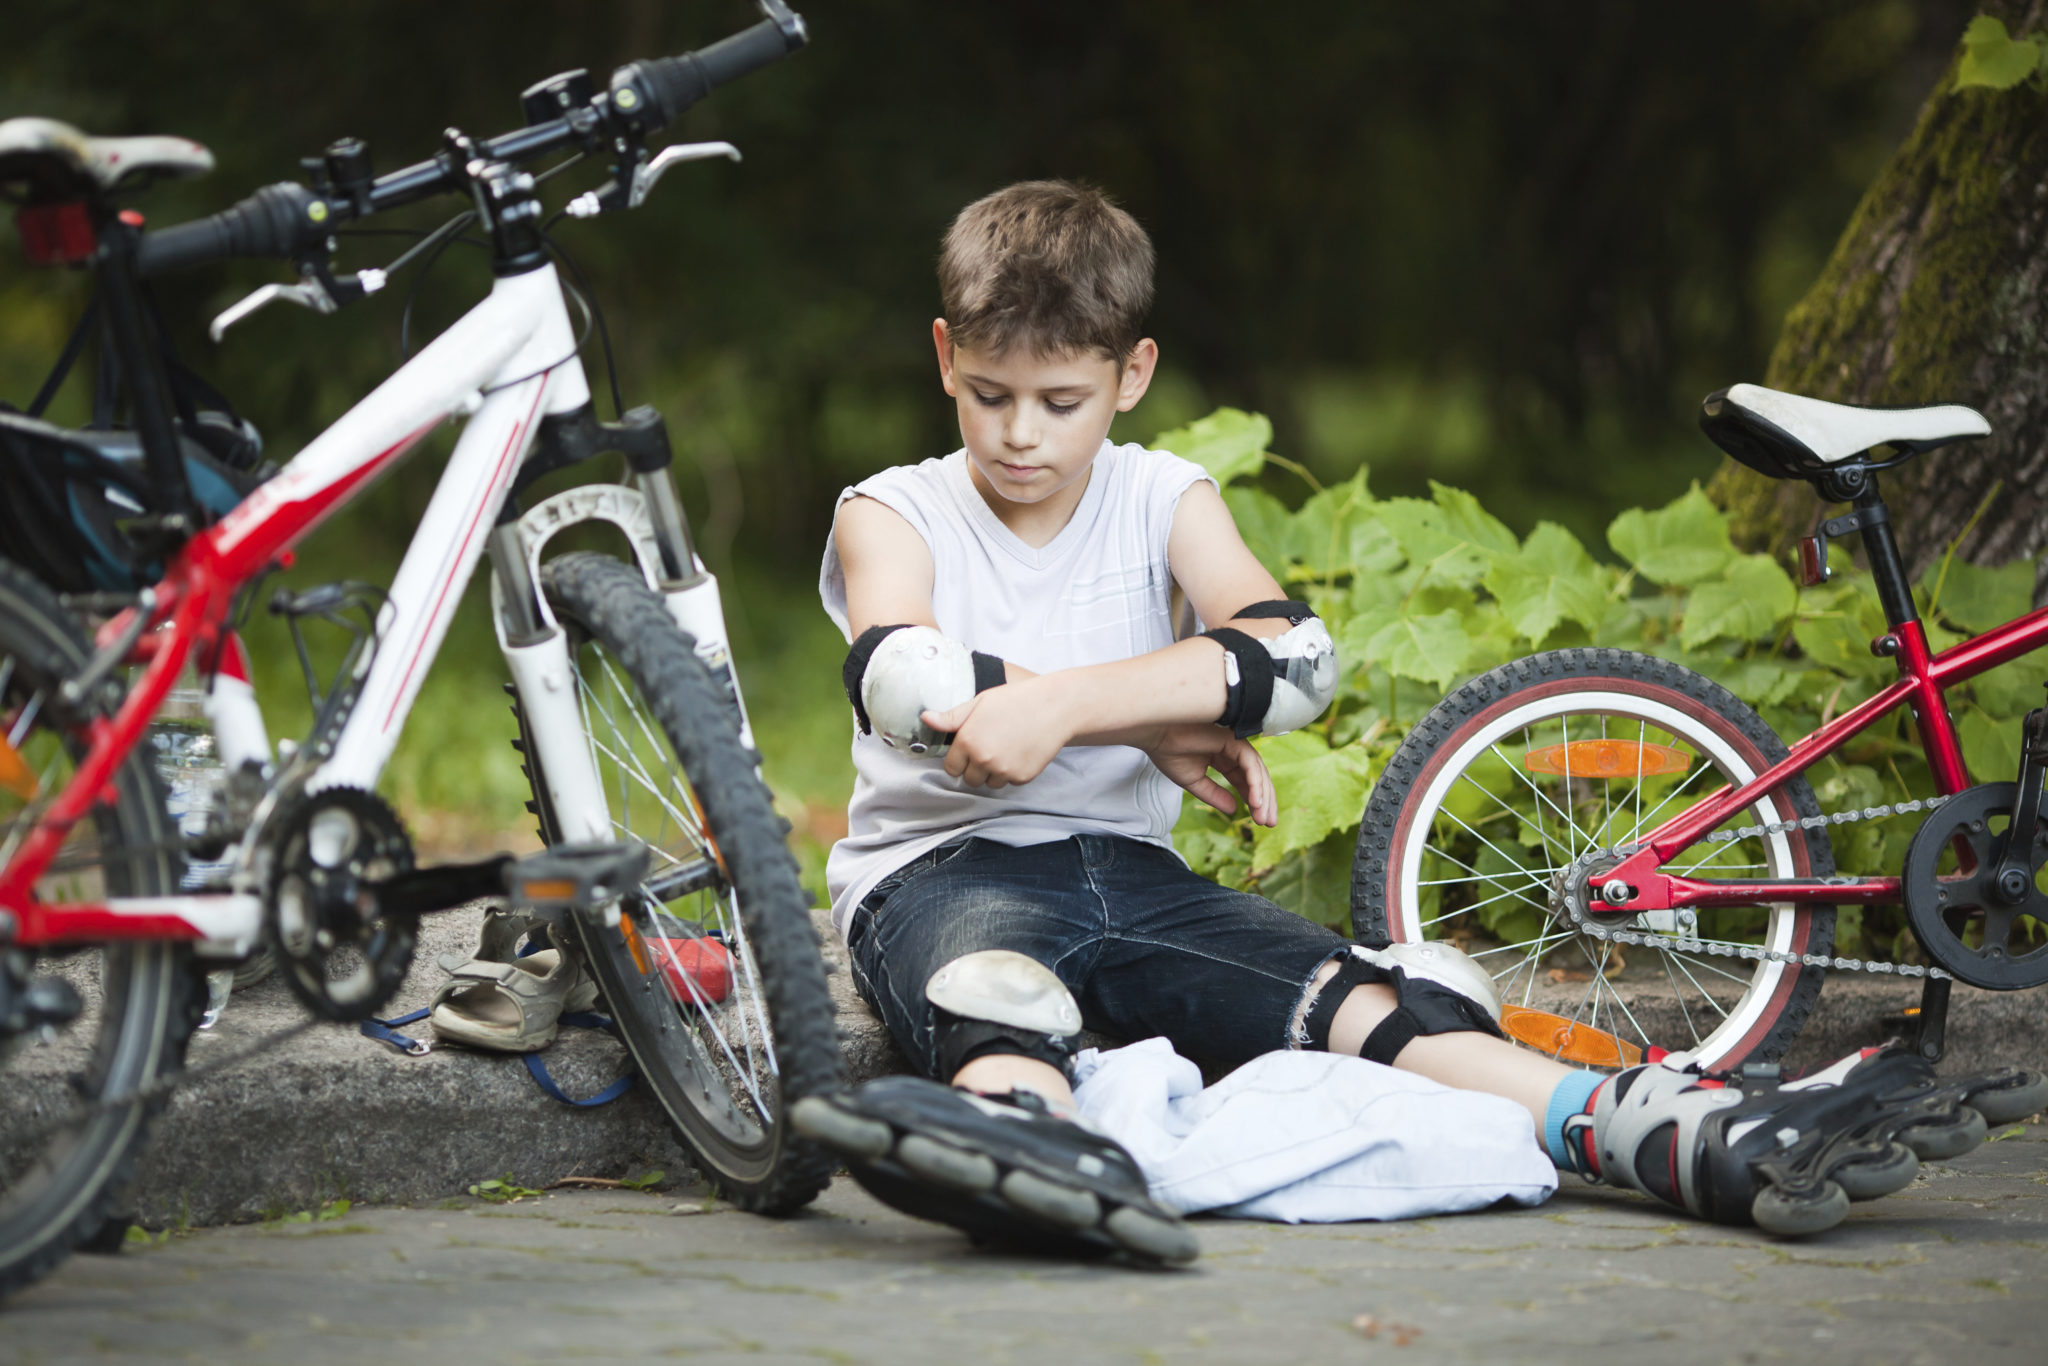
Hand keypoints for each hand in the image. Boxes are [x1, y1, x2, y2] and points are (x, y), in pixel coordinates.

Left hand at [922, 680, 1070, 788]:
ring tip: (1006, 749)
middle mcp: (983, 759)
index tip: (969, 751)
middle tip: (990, 748)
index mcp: (968, 740)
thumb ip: (952, 716)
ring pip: (990, 784)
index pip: (951, 767)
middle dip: (976, 768)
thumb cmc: (1016, 700)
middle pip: (969, 779)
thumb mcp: (980, 702)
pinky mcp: (1021, 777)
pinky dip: (1012, 773)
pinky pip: (1009, 783)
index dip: (958, 760)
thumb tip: (925, 718)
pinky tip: (1020, 752)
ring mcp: (1003, 770)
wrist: (1054, 707)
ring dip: (993, 773)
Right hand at [1138, 723, 1276, 826]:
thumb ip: (1215, 795)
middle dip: (1264, 801)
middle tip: (1268, 823)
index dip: (1254, 801)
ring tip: (1262, 818)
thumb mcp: (1194, 782)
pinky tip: (1254, 802)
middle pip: (1257, 777)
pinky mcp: (1232, 740)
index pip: (1245, 781)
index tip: (1259, 821)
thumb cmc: (1168, 752)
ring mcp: (1234, 743)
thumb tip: (1234, 810)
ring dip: (1262, 796)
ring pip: (1257, 772)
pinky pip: (1250, 764)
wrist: (1154, 735)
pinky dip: (1255, 783)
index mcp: (1224, 758)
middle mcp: (1232, 750)